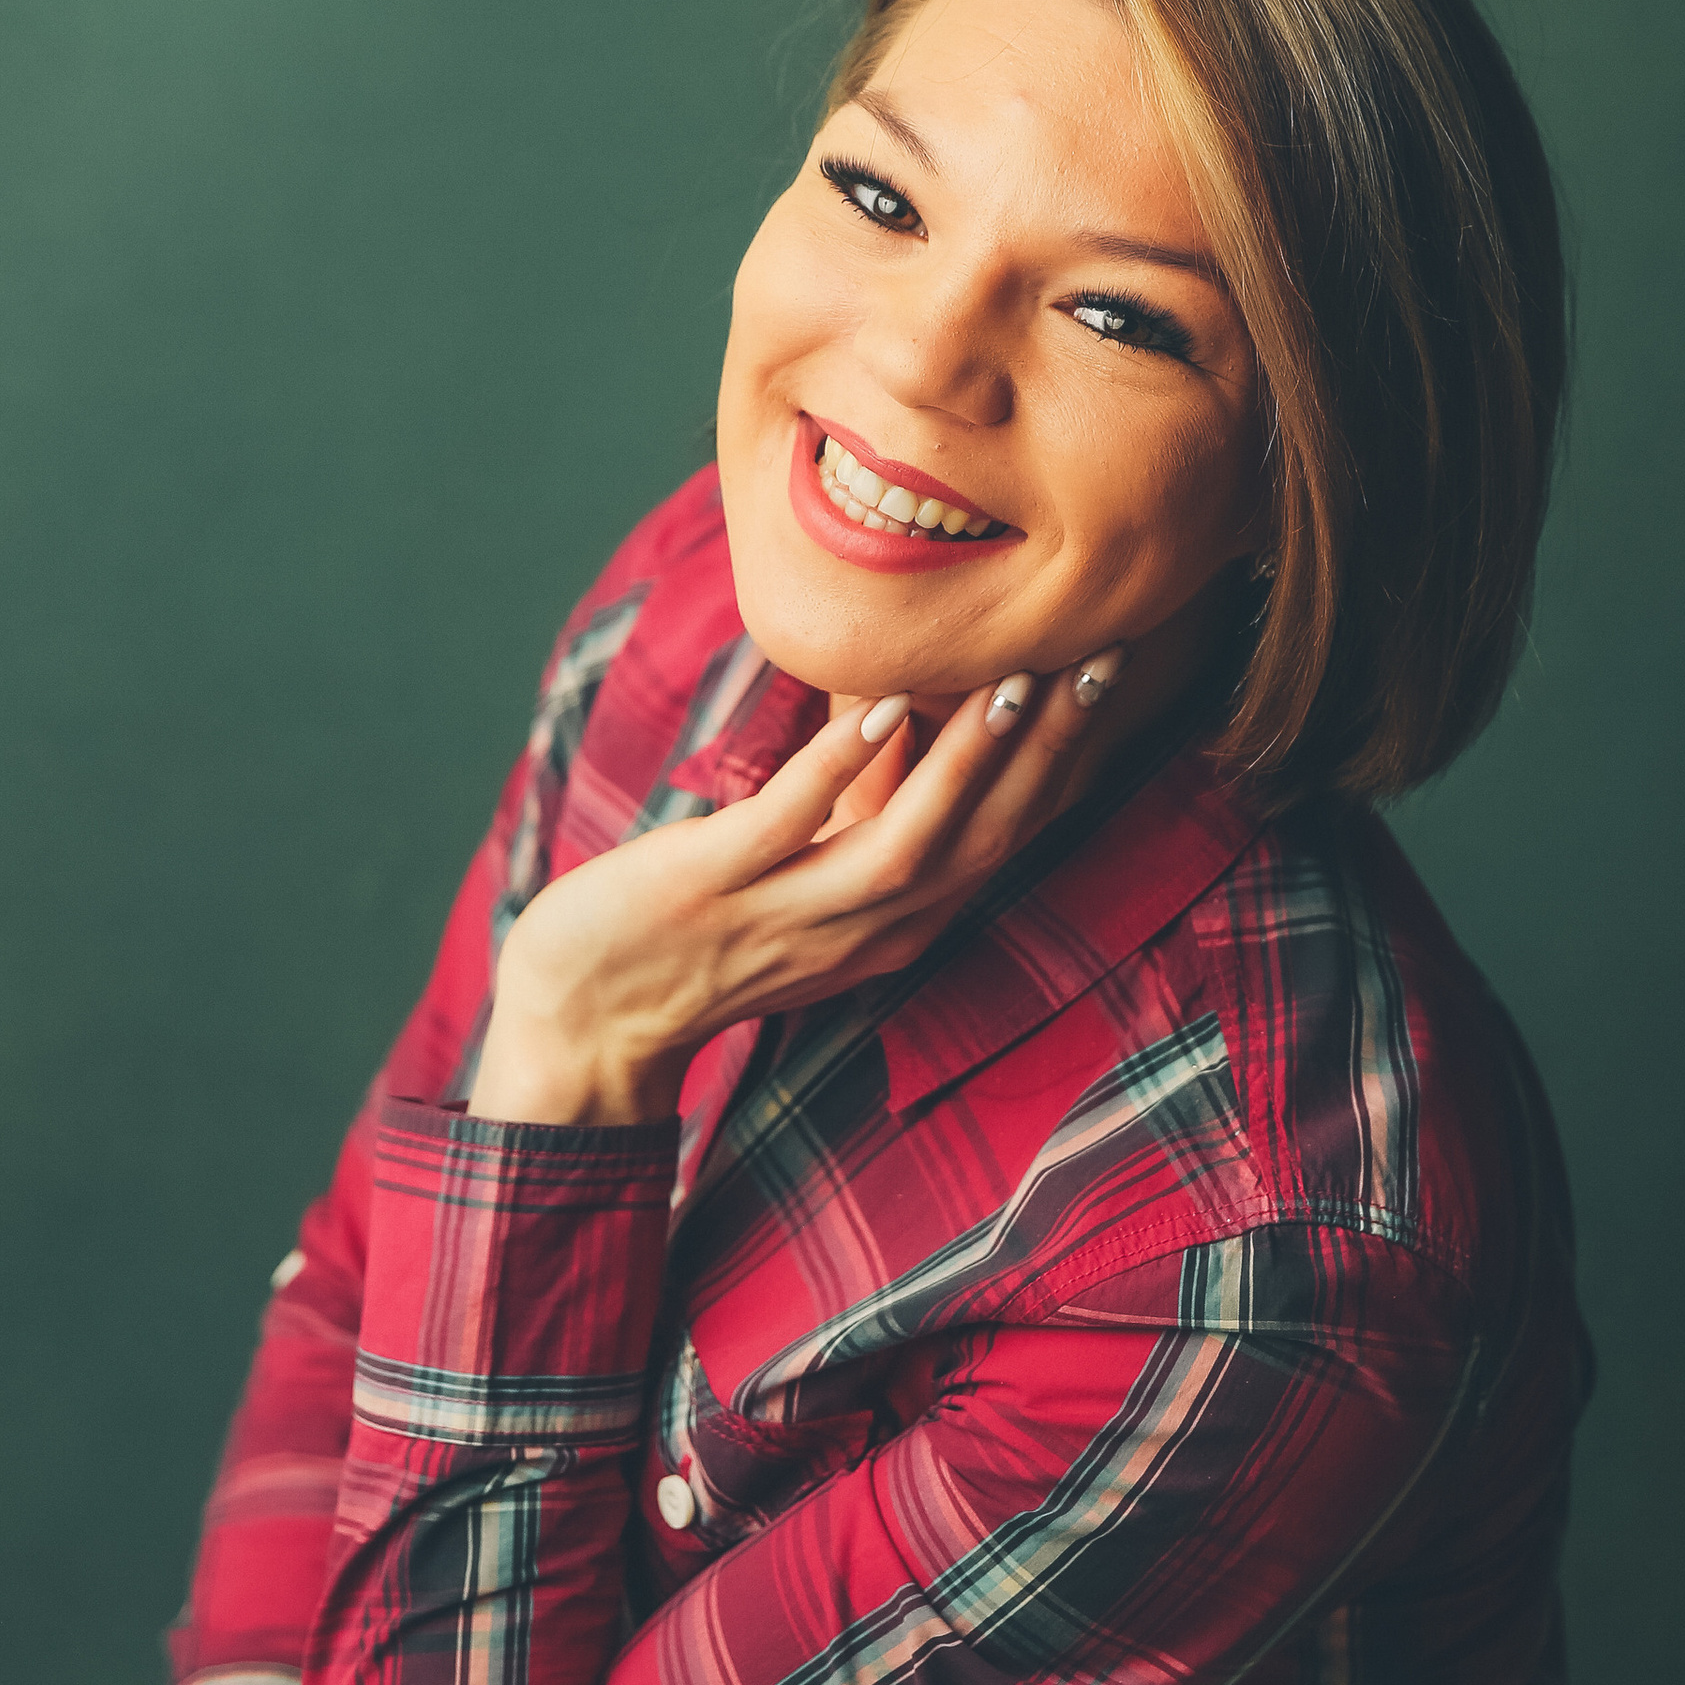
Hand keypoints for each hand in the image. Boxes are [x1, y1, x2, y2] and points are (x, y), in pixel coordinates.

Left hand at [473, 648, 1126, 1127]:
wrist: (582, 1024)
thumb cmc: (692, 940)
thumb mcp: (807, 899)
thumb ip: (861, 840)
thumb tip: (907, 734)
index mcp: (892, 929)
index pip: (1002, 841)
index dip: (1061, 761)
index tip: (1101, 675)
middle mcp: (859, 934)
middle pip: (982, 842)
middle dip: (1047, 750)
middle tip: (1098, 659)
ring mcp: (787, 916)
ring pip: (907, 845)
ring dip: (967, 762)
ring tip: (1013, 682)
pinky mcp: (713, 891)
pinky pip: (792, 827)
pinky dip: (844, 769)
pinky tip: (884, 705)